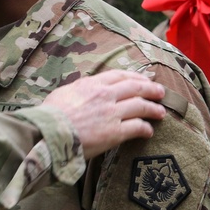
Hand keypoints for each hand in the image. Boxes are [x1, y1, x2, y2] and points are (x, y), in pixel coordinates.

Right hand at [43, 70, 164, 158]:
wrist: (49, 133)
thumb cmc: (50, 115)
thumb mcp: (62, 93)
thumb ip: (78, 89)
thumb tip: (82, 90)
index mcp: (92, 84)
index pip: (120, 75)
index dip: (135, 77)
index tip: (144, 80)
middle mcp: (105, 95)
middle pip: (136, 88)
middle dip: (151, 89)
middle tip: (161, 92)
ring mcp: (112, 113)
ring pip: (141, 106)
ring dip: (153, 109)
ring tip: (160, 112)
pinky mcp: (115, 133)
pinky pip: (137, 127)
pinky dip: (145, 128)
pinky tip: (148, 131)